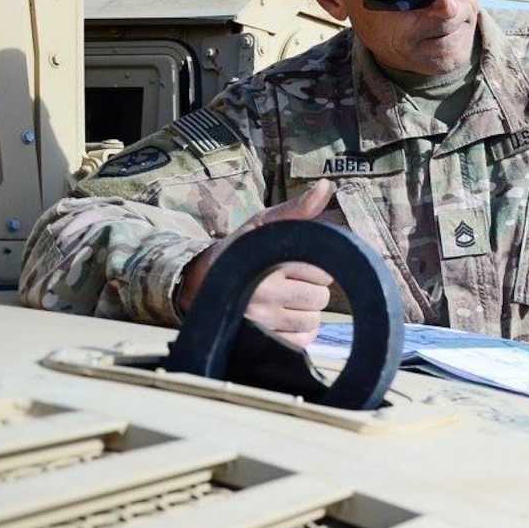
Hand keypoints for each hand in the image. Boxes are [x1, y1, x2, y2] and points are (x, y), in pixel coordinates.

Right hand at [177, 180, 336, 347]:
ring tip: (286, 300)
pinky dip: (300, 332)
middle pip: (320, 298)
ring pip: (313, 321)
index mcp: (268, 261)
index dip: (314, 267)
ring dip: (306, 311)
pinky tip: (284, 318)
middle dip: (311, 289)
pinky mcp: (259, 340)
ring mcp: (260, 321)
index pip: (323, 272)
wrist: (202, 282)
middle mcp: (262, 293)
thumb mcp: (264, 224)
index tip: (293, 264)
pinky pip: (302, 341)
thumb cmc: (242, 250)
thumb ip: (297, 208)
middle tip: (290, 283)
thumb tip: (325, 186)